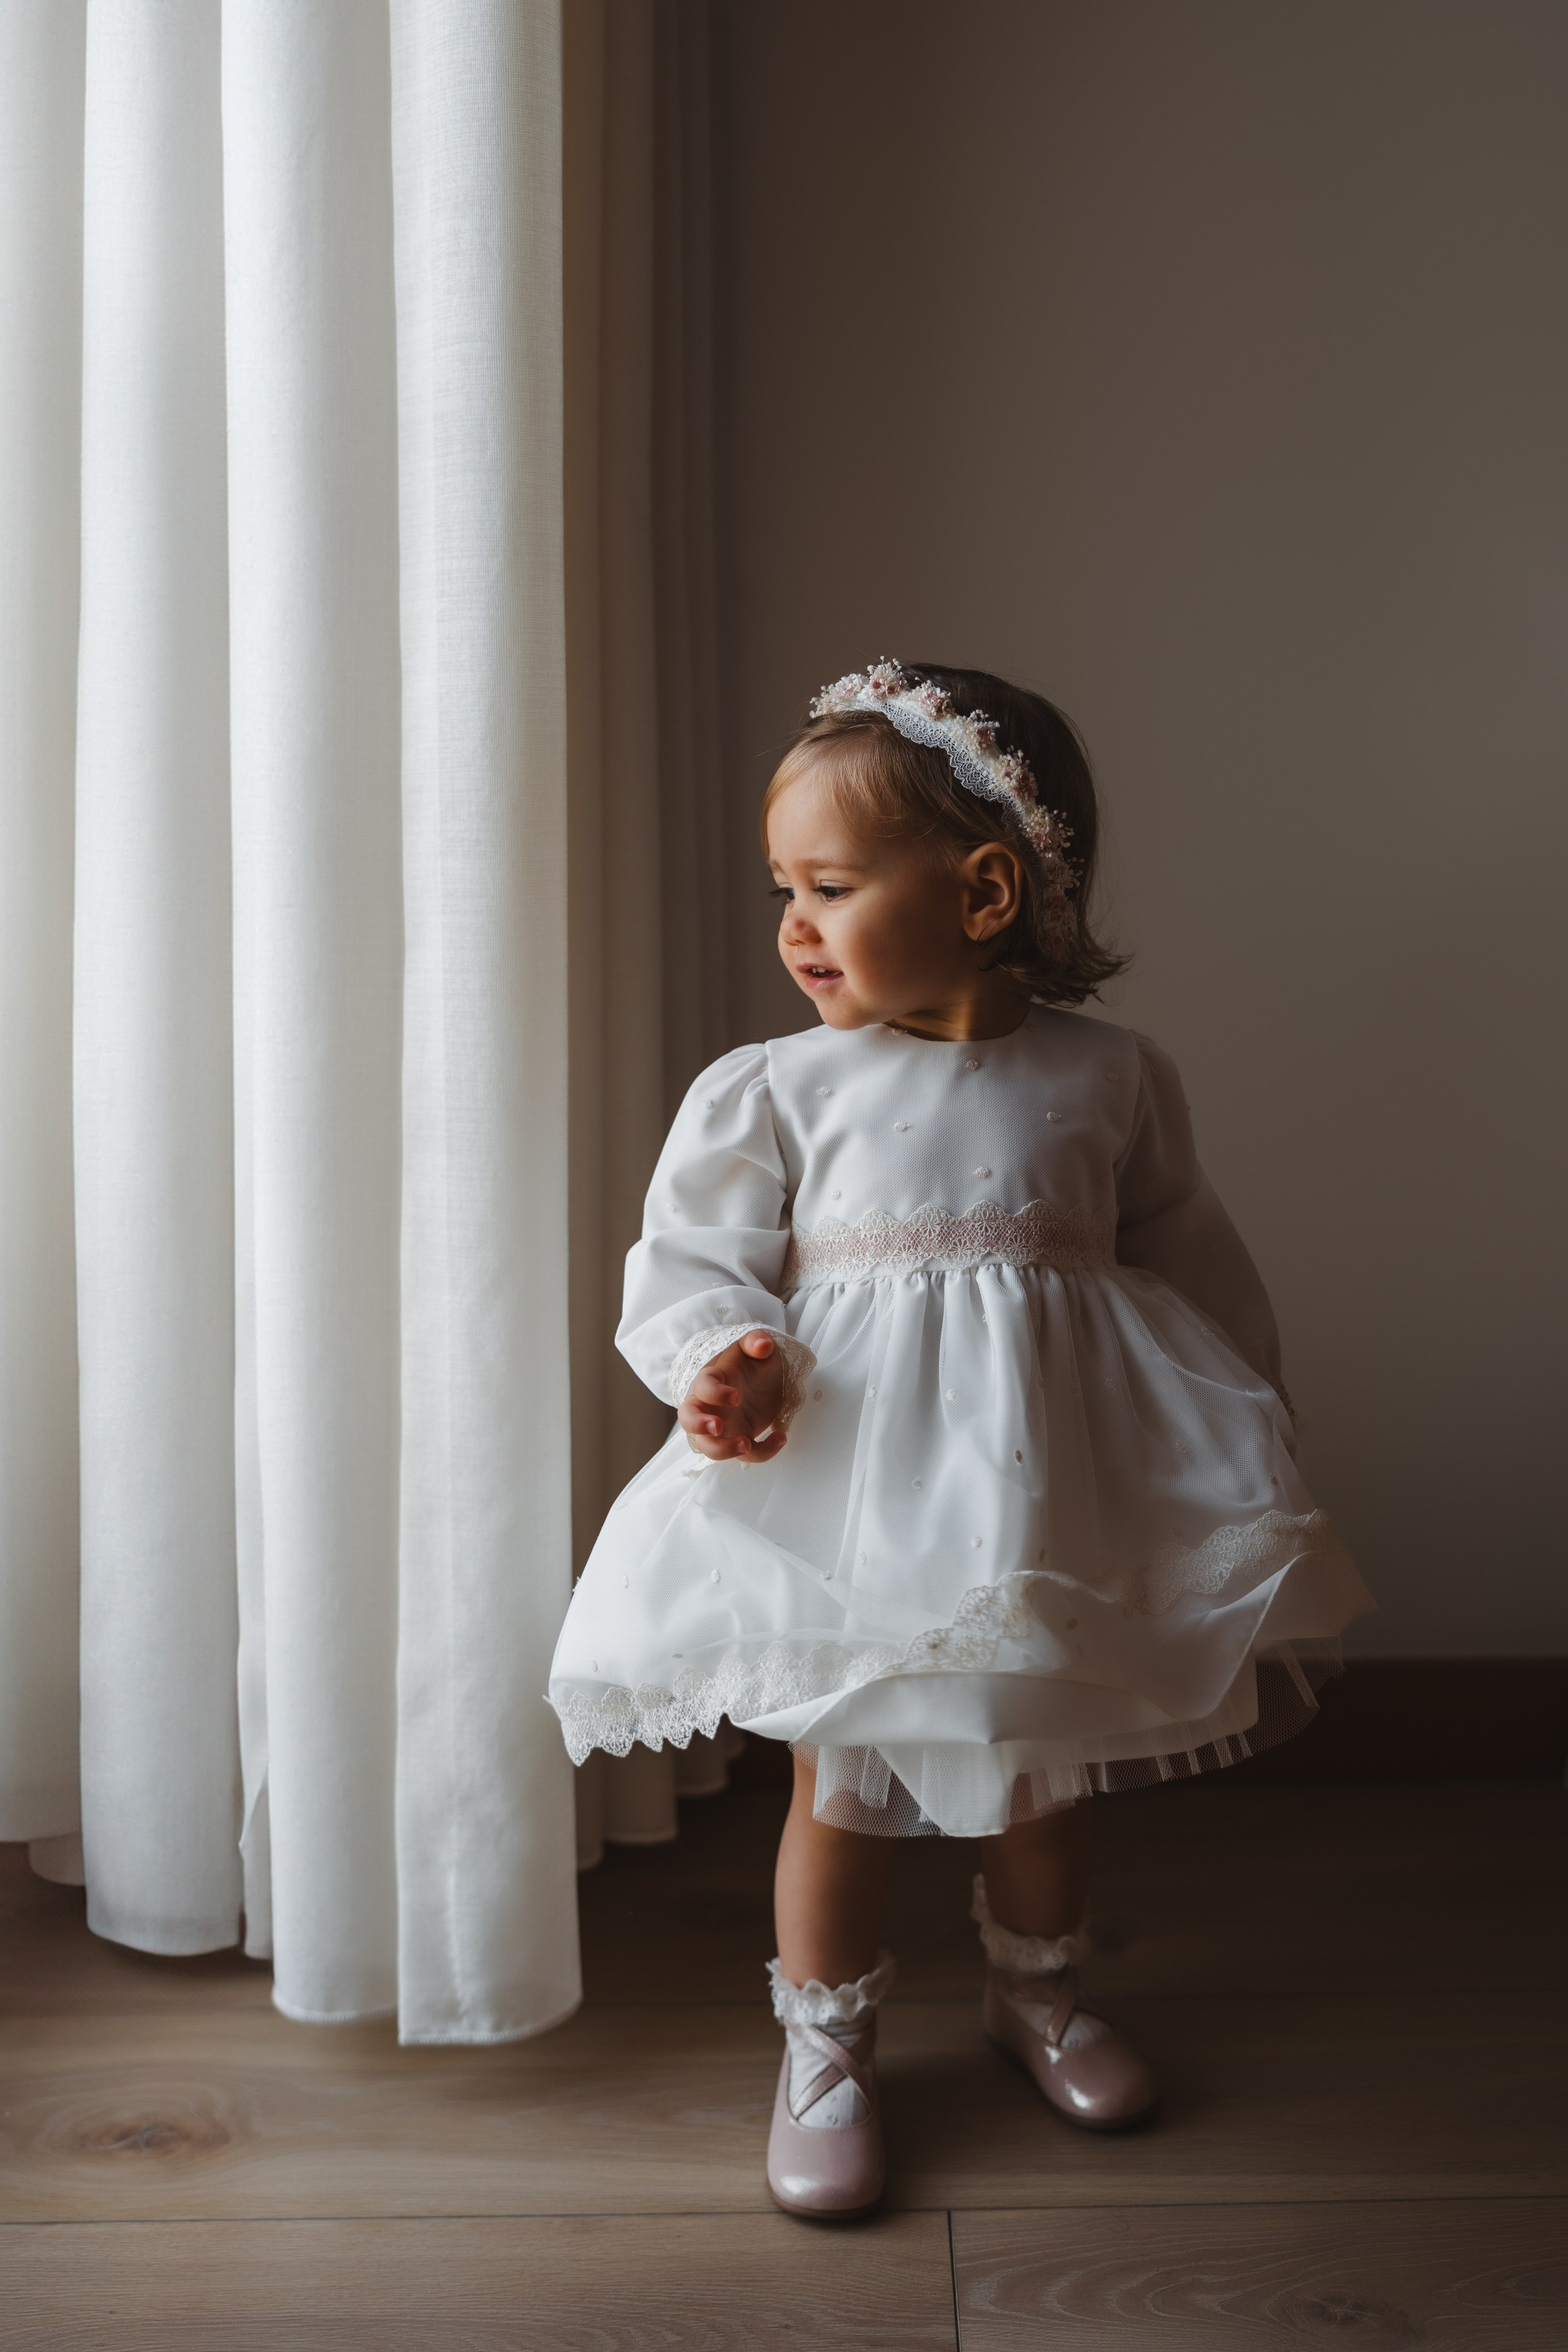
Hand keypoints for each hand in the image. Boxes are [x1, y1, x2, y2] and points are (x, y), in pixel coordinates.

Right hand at [678, 1330, 787, 1462]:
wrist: (763, 1380)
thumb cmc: (753, 1362)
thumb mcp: (758, 1346)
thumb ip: (757, 1341)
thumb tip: (762, 1344)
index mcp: (713, 1379)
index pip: (702, 1386)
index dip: (714, 1394)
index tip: (736, 1396)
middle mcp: (711, 1405)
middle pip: (688, 1419)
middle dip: (698, 1425)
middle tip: (718, 1427)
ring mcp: (723, 1425)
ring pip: (707, 1446)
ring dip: (722, 1450)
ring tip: (746, 1445)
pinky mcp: (739, 1437)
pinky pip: (743, 1455)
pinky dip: (761, 1453)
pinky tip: (780, 1438)